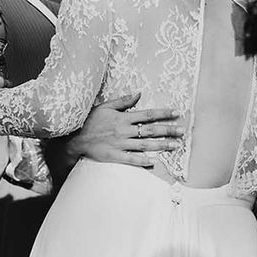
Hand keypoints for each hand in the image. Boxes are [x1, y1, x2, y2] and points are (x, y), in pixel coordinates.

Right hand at [67, 92, 184, 167]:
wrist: (74, 139)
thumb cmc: (90, 122)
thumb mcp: (105, 107)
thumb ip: (123, 101)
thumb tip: (138, 93)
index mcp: (123, 118)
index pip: (148, 114)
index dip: (163, 113)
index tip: (176, 113)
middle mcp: (124, 131)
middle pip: (151, 130)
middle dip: (168, 130)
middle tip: (182, 131)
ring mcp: (120, 144)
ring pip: (145, 145)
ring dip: (161, 146)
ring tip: (175, 146)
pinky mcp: (114, 156)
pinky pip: (131, 159)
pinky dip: (143, 161)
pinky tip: (154, 162)